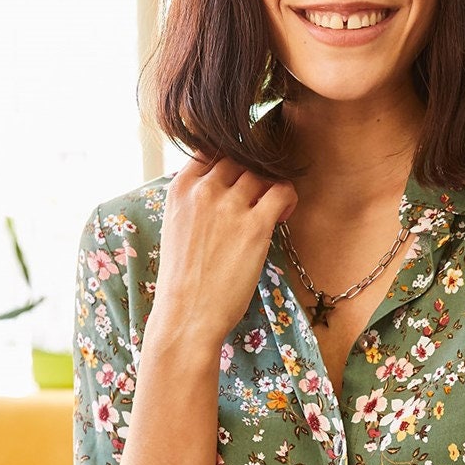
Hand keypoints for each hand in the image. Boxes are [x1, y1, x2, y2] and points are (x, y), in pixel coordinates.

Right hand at [152, 155, 296, 345]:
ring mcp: (229, 206)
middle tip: (260, 195)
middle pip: (239, 157)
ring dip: (271, 186)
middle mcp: (204, 191)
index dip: (230, 160)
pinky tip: (283, 216)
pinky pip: (282, 191)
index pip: (210, 149)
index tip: (239, 178)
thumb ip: (194, 201)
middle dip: (253, 173)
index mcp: (180, 189)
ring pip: (262, 172)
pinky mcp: (255, 226)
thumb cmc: (183, 280)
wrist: (187, 315)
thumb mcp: (175, 227)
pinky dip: (288, 197)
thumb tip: (220, 187)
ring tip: (272, 210)